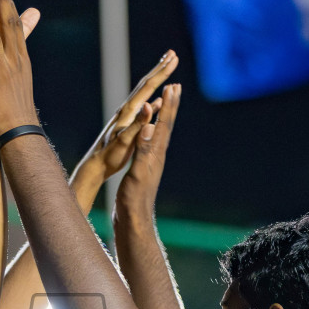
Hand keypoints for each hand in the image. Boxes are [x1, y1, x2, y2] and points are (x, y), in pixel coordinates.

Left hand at [0, 0, 41, 114]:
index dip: (10, 8)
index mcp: (22, 60)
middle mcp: (14, 62)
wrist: (20, 130)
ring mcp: (3, 71)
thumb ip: (20, 61)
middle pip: (7, 28)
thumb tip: (21, 54)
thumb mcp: (23, 80)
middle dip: (0, 5)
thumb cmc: (20, 108)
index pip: (16, 29)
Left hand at [79, 52, 178, 181]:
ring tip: (166, 70)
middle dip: (160, 69)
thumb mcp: (124, 141)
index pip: (148, 87)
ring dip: (156, 81)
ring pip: (144, 93)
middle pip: (145, 84)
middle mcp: (126, 109)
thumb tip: (149, 106)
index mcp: (128, 111)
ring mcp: (126, 116)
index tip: (174, 59)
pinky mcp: (127, 123)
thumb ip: (137, 124)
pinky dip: (153, 101)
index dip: (161, 73)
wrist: (96, 165)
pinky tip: (158, 101)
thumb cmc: (110, 155)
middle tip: (172, 54)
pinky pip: (144, 108)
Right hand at [115, 79, 181, 213]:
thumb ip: (143, 149)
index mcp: (155, 155)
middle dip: (171, 106)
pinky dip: (153, 131)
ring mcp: (152, 163)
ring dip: (164, 116)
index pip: (163, 125)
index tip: (172, 86)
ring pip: (161, 134)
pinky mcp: (145, 170)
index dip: (168, 105)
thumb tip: (150, 126)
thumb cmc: (133, 200)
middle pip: (166, 126)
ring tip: (165, 103)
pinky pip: (152, 143)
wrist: (133, 222)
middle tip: (175, 87)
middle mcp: (157, 157)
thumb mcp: (137, 173)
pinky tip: (150, 132)